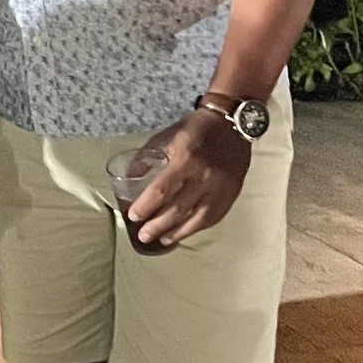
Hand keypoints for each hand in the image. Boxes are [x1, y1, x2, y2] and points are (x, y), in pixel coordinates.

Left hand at [128, 109, 252, 246]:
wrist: (231, 123)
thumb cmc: (195, 129)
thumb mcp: (167, 137)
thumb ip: (148, 158)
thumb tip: (129, 179)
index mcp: (185, 159)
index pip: (161, 190)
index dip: (145, 207)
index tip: (133, 216)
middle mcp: (205, 175)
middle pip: (178, 209)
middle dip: (157, 226)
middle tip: (143, 235)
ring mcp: (221, 187)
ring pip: (197, 219)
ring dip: (177, 233)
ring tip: (162, 239)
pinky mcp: (233, 192)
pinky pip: (214, 217)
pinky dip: (197, 227)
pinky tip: (185, 232)